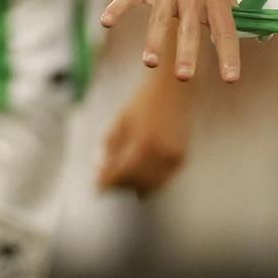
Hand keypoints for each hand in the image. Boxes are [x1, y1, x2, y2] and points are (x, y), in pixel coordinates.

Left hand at [97, 79, 192, 197]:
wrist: (174, 89)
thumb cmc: (143, 102)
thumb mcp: (120, 122)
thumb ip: (109, 149)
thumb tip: (100, 172)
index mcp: (143, 143)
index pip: (120, 174)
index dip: (105, 182)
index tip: (96, 187)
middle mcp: (160, 153)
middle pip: (134, 183)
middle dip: (118, 185)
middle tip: (106, 183)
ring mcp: (173, 157)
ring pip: (149, 186)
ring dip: (133, 186)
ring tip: (121, 180)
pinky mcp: (181, 158)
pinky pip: (162, 180)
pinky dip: (149, 182)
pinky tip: (139, 176)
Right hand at [102, 0, 241, 81]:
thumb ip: (225, 5)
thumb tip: (232, 30)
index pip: (225, 31)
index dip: (228, 55)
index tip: (230, 79)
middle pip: (190, 30)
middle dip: (186, 53)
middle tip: (184, 76)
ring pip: (160, 19)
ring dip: (154, 41)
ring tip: (150, 62)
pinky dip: (116, 8)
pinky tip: (106, 22)